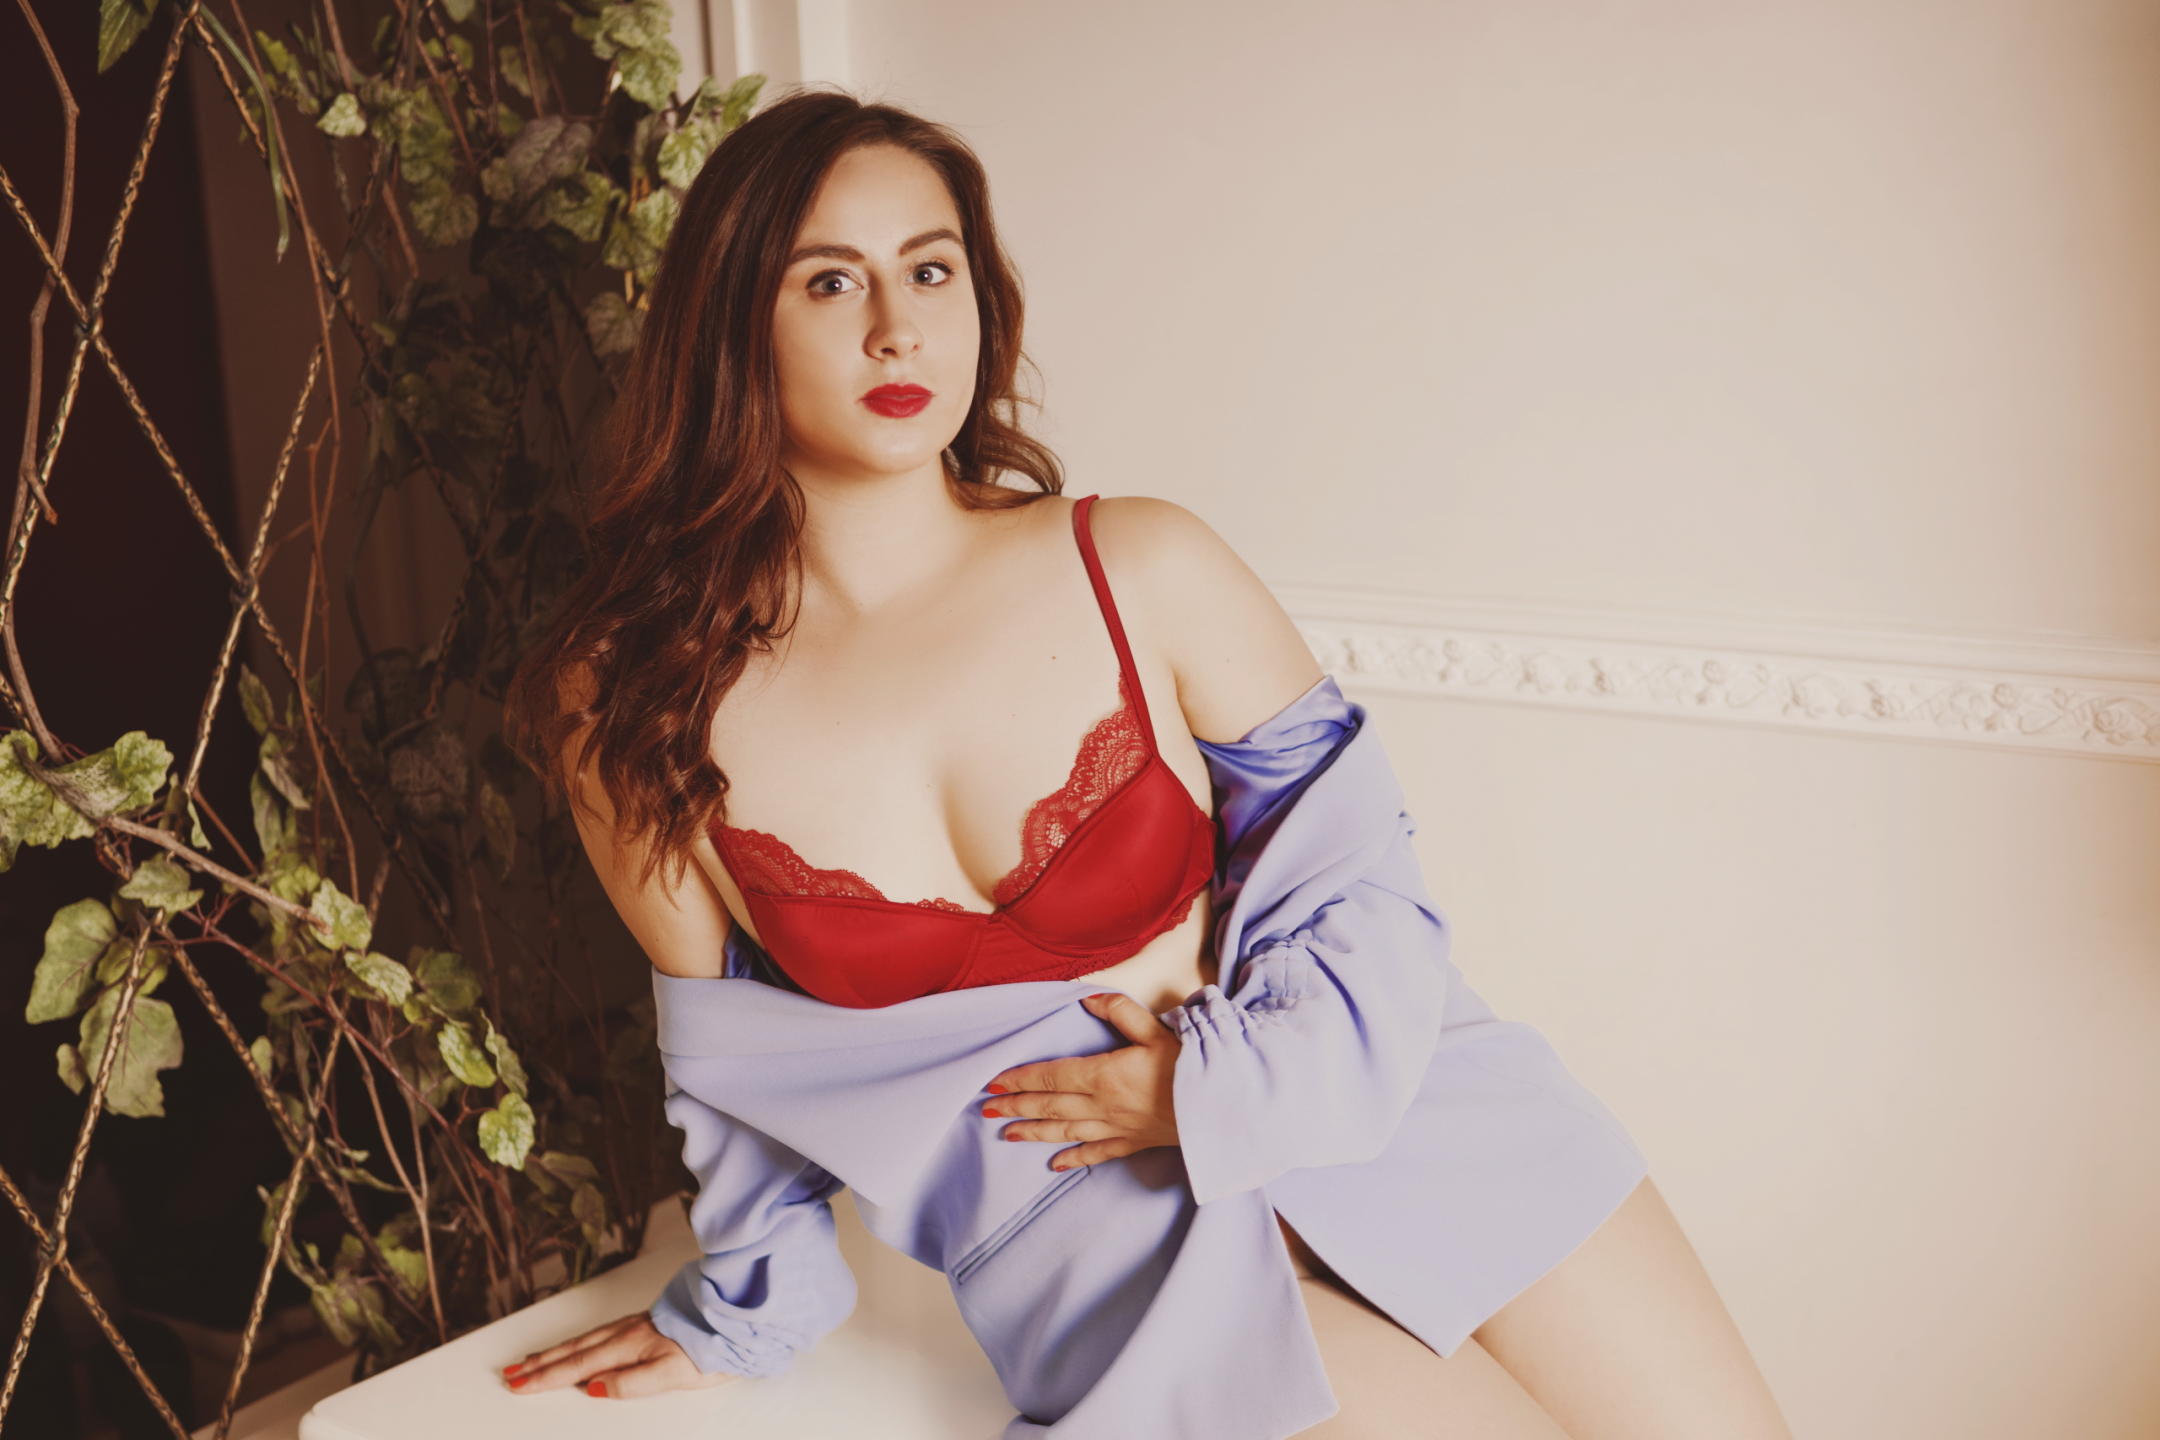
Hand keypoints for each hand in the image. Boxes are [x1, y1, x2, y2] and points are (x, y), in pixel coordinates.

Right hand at [501, 1311, 743, 1398]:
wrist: (738, 1318)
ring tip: (530, 1359)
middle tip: (510, 1374)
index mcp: (629, 1348)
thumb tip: (593, 1387)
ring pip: (583, 1340)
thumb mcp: (673, 1374)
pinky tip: (575, 1344)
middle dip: (539, 1364)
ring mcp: (634, 1326)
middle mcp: (626, 1333)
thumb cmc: (711, 1349)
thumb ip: (632, 1383)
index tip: (519, 1384)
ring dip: (554, 1352)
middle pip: (573, 1351)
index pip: (578, 1367)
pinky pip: (598, 1332)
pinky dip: (577, 1341)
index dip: (546, 1378)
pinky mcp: (644, 1323)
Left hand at [980, 992, 1180, 1171]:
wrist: (1223, 1107)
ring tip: (1008, 1134)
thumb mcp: (1155, 1030)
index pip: (1051, 1075)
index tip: (994, 1082)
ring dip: (1035, 1133)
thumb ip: (1120, 1012)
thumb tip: (1086, 999)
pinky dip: (1075, 1159)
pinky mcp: (1133, 1143)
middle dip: (1017, 1106)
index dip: (1021, 1078)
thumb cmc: (1191, 1066)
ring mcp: (1116, 1128)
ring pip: (1065, 1131)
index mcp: (1103, 1075)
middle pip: (1050, 1105)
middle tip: (986, 1109)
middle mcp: (1103, 1106)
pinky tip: (1056, 1165)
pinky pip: (1097, 1153)